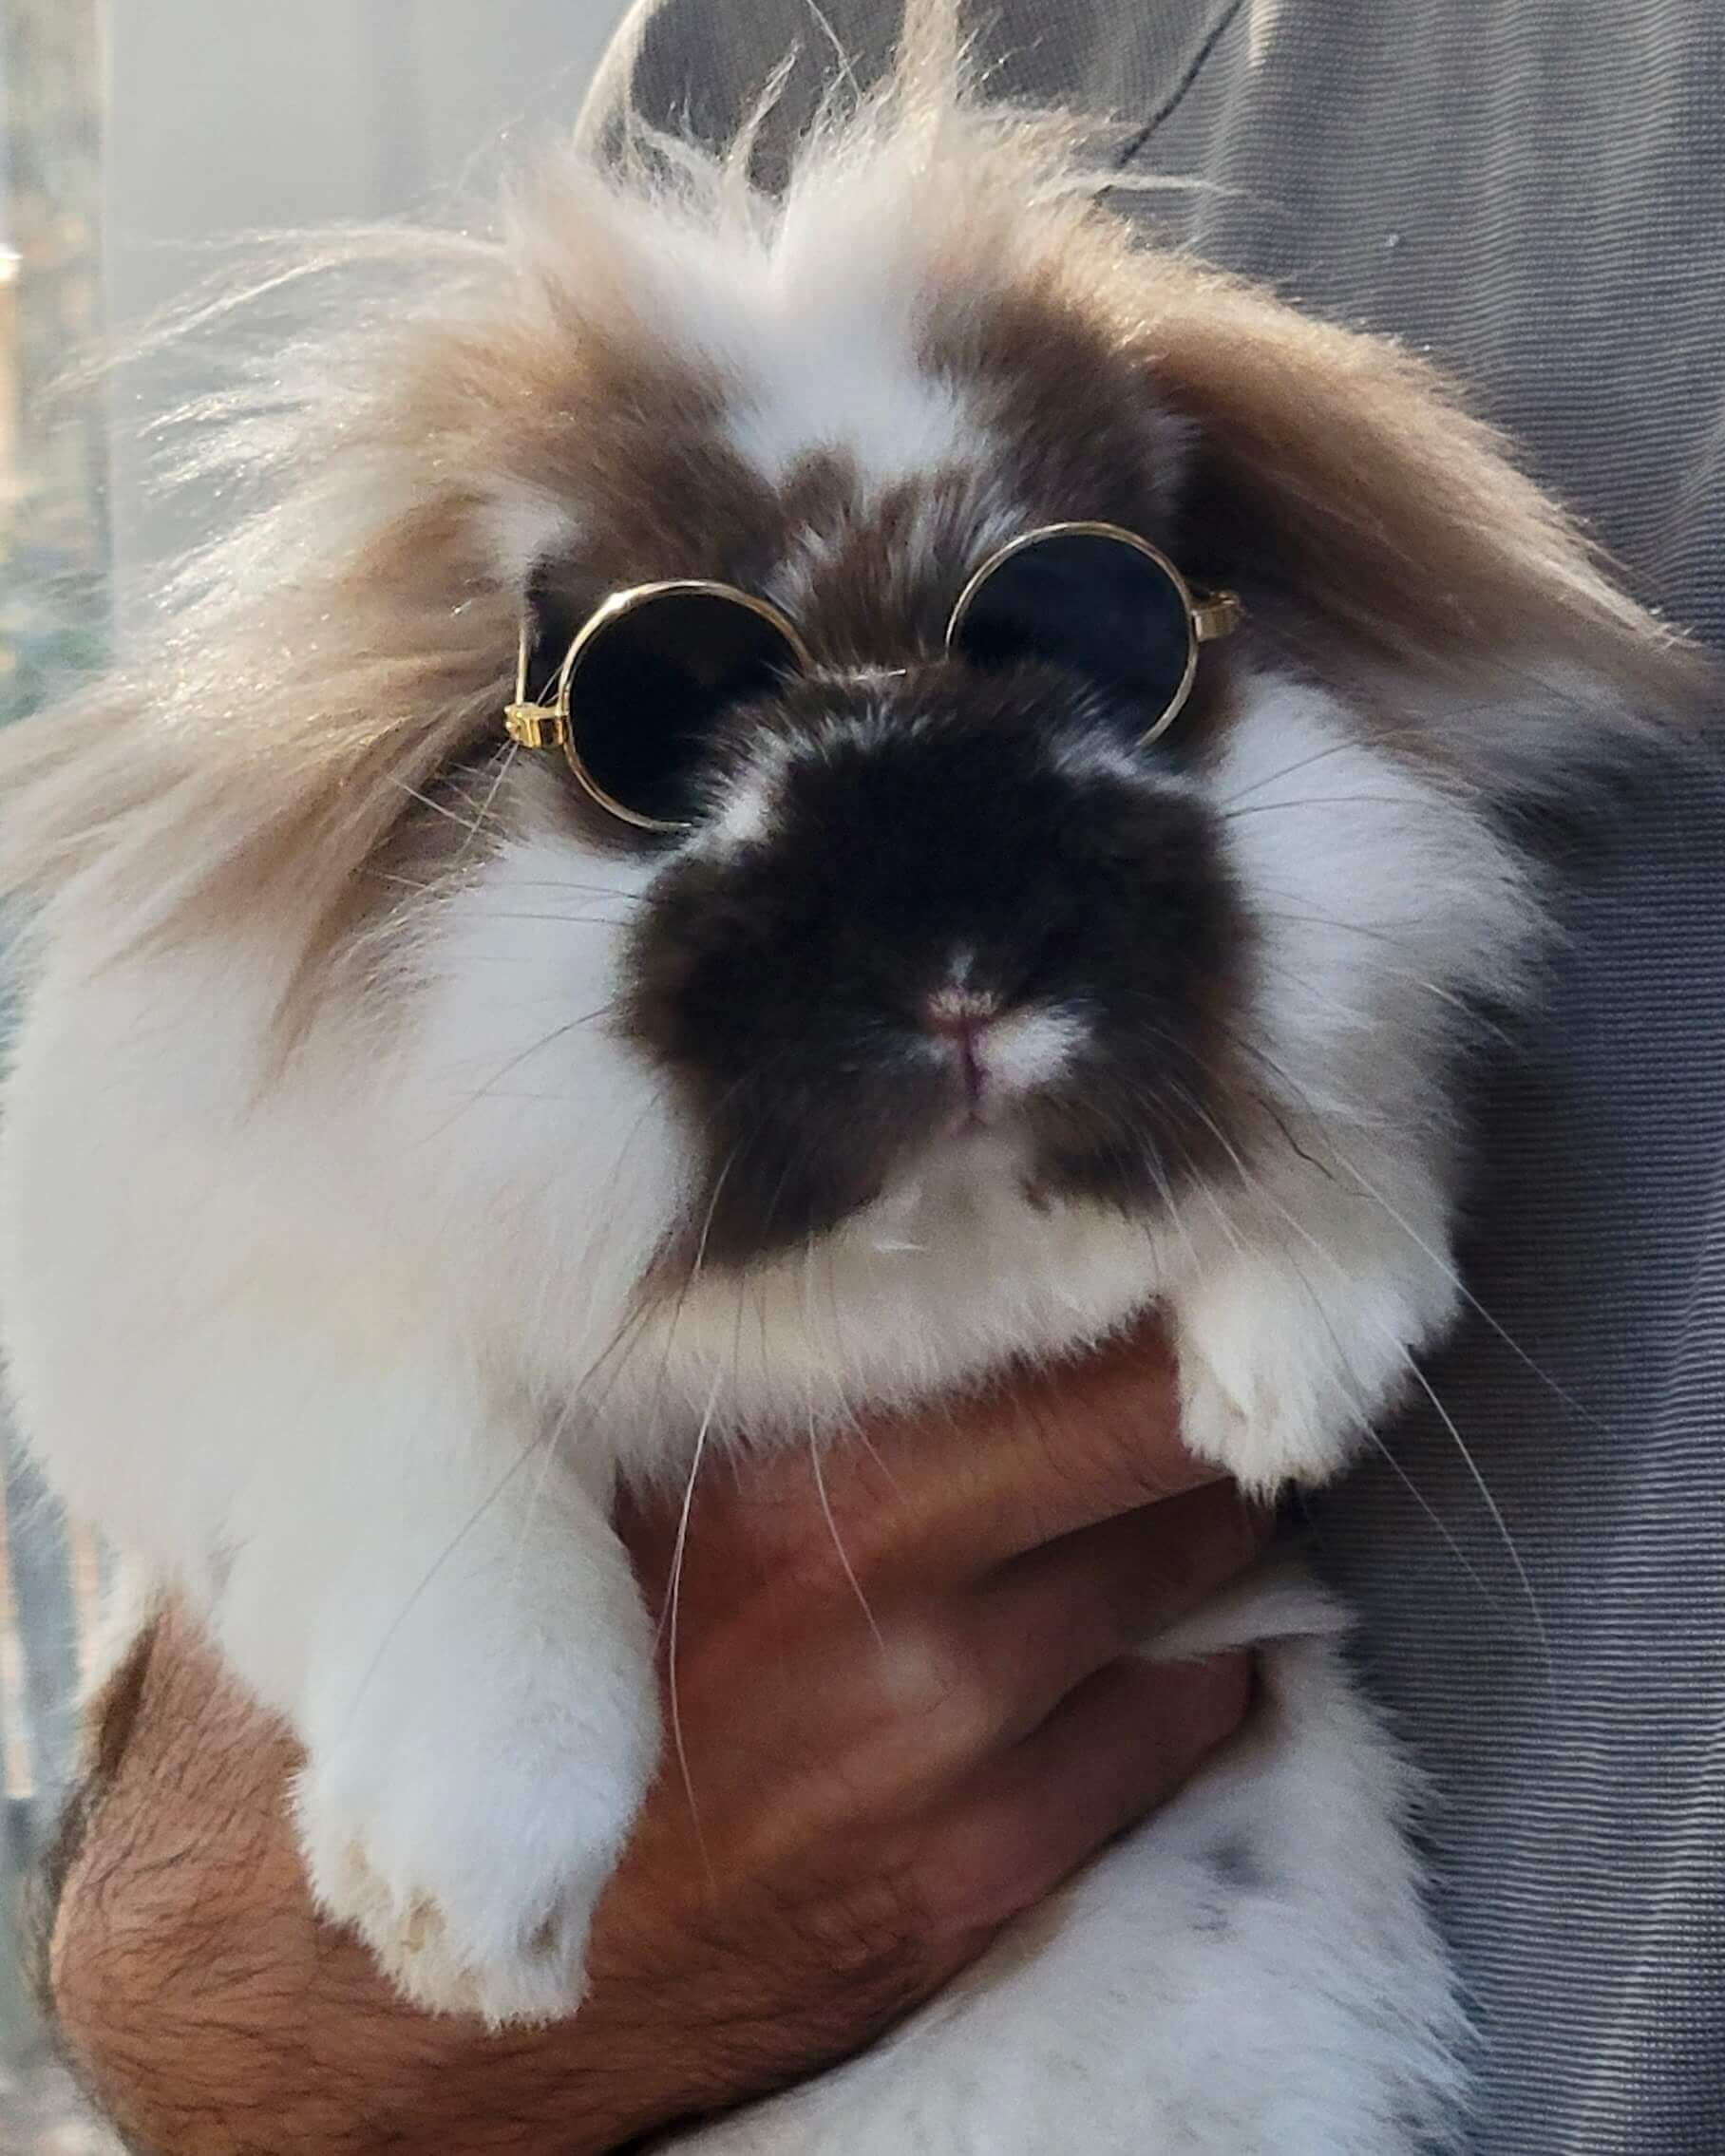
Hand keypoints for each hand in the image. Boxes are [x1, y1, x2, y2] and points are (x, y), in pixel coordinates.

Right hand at [50, 1326, 1264, 2154]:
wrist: (409, 1999)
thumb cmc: (492, 1676)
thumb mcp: (565, 1474)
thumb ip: (725, 1365)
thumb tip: (886, 1244)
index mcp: (786, 1472)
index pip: (1063, 1337)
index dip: (1156, 1277)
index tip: (1189, 1236)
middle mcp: (898, 1599)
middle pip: (1162, 1447)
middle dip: (1199, 1394)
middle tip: (1198, 1352)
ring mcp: (958, 1750)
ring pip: (1192, 1579)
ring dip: (1191, 1525)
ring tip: (1152, 1488)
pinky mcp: (982, 1876)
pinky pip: (1179, 1727)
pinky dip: (1189, 1668)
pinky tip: (1143, 1640)